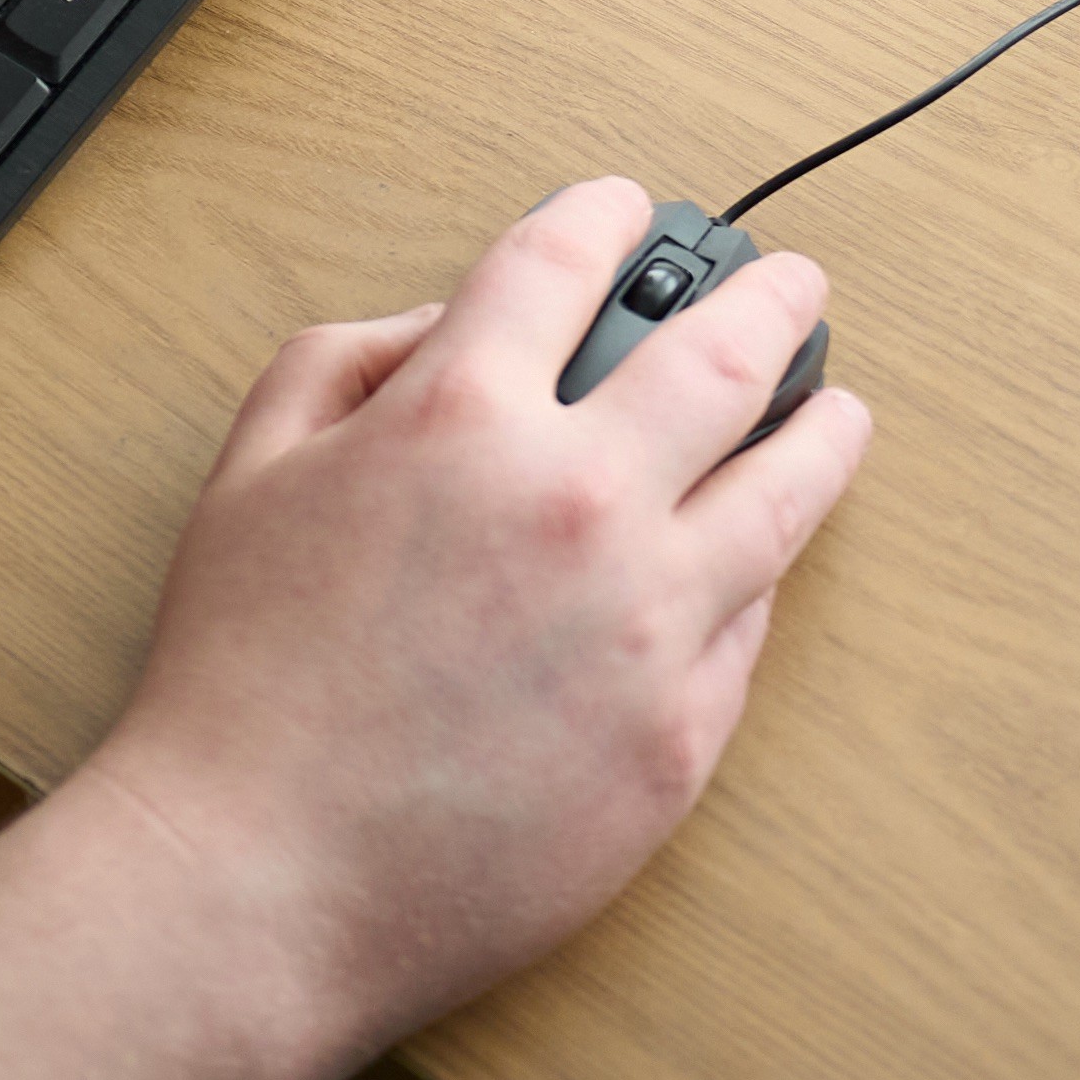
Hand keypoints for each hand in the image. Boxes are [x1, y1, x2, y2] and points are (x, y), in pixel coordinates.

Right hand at [81, 178, 871, 1061]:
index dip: (606, 214)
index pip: (562, 263)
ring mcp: (647, 622)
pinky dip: (763, 568)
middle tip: (788, 282)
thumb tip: (449, 329)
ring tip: (837, 406)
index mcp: (458, 419)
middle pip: (721, 354)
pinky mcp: (683, 733)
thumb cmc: (242, 679)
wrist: (264, 872)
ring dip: (822, 426)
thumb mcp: (249, 469)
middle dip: (766, 296)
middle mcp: (575, 500)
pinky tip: (760, 549)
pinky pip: (754, 622)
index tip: (628, 207)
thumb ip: (348, 363)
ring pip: (787, 490)